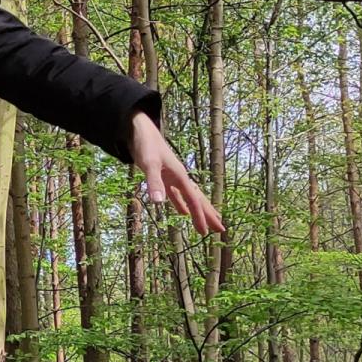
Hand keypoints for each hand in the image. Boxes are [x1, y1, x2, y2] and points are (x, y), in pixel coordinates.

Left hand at [130, 111, 224, 234]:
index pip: (194, 201)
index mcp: (180, 176)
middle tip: (221, 230)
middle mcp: (180, 178)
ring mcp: (173, 177)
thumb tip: (158, 202)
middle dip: (209, 215)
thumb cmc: (146, 145)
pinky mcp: (164, 177)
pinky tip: (183, 213)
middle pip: (198, 200)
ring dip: (198, 211)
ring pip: (190, 198)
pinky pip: (177, 195)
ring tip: (207, 223)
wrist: (140, 130)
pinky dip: (181, 204)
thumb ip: (154, 182)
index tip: (208, 232)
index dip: (201, 217)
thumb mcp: (149, 164)